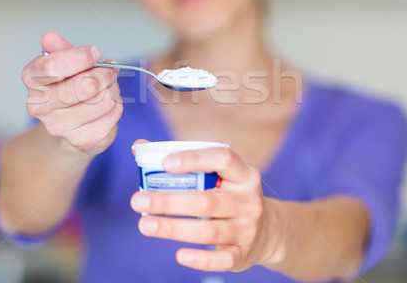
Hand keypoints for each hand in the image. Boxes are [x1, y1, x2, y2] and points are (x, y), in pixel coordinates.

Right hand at [22, 31, 122, 153]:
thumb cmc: (67, 88)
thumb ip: (60, 48)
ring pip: (105, 100)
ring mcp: (60, 127)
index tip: (94, 53)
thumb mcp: (63, 63)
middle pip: (86, 85)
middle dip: (105, 74)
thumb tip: (50, 37)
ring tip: (106, 89)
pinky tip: (107, 106)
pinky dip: (117, 106)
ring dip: (113, 90)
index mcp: (32, 80)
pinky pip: (114, 114)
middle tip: (109, 71)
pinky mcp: (82, 141)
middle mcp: (40, 106)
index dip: (81, 57)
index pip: (53, 66)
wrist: (69, 128)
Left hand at [130, 140, 274, 271]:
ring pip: (209, 230)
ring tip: (145, 225)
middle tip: (138, 200)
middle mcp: (248, 200)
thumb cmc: (229, 195)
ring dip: (174, 228)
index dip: (194, 159)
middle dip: (169, 201)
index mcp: (243, 174)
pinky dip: (200, 259)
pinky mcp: (243, 254)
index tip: (164, 163)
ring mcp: (248, 228)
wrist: (268, 232)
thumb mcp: (217, 175)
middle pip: (207, 200)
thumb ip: (180, 161)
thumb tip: (139, 147)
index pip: (222, 159)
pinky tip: (179, 255)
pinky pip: (222, 259)